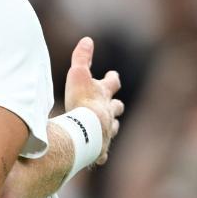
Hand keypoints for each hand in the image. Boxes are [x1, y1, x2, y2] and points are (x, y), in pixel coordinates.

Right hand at [64, 37, 123, 165]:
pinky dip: (99, 153)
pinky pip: (101, 153)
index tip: (113, 76)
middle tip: (115, 104)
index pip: (112, 83)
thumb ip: (82, 57)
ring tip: (105, 130)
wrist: (86, 130)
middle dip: (115, 105)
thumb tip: (87, 39)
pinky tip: (97, 158)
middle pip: (117, 107)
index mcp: (104, 95)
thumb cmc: (81, 101)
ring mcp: (106, 132)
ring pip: (112, 129)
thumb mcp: (79, 73)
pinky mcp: (100, 150)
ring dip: (109, 127)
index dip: (112, 79)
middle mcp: (109, 113)